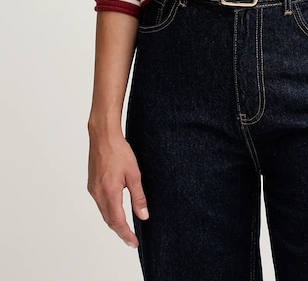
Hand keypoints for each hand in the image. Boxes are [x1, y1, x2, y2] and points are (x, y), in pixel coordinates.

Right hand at [88, 129, 148, 247]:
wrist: (103, 136)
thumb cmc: (119, 151)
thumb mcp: (134, 174)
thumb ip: (138, 197)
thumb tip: (143, 216)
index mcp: (110, 192)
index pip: (118, 222)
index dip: (126, 235)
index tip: (134, 243)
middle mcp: (98, 194)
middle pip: (109, 220)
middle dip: (121, 232)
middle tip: (131, 239)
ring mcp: (93, 189)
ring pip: (103, 213)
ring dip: (114, 222)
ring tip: (125, 228)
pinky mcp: (91, 185)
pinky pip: (100, 204)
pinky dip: (108, 212)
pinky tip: (115, 210)